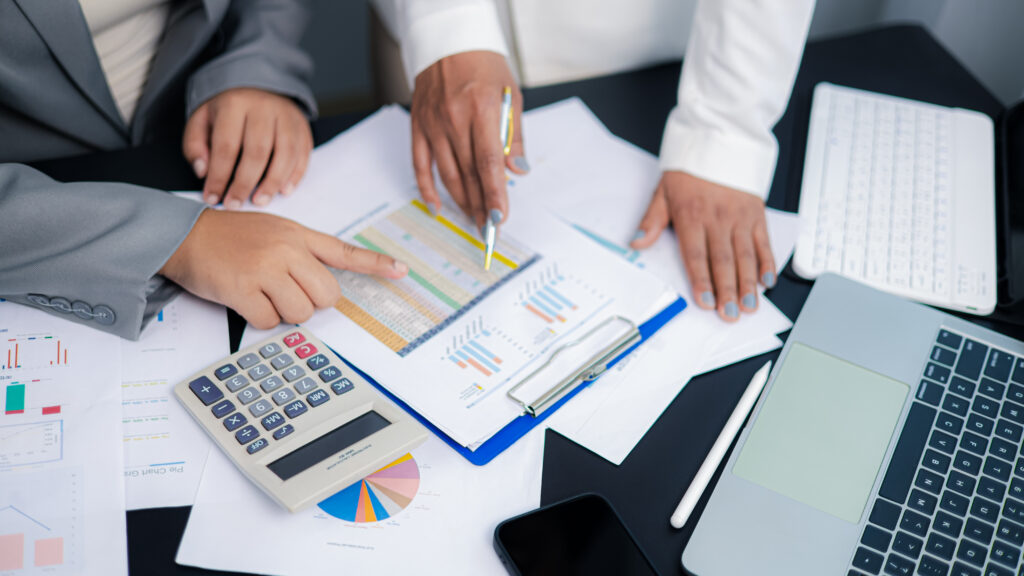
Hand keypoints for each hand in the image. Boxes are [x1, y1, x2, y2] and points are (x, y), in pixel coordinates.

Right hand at [160, 210, 407, 328]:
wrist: (185, 235)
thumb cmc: (230, 237)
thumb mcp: (273, 231)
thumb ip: (301, 253)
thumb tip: (323, 290)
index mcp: (298, 235)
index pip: (344, 251)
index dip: (375, 264)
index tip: (401, 271)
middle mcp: (287, 249)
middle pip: (326, 296)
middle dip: (311, 303)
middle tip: (287, 292)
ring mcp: (266, 268)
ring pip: (301, 312)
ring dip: (284, 313)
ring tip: (263, 293)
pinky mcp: (244, 289)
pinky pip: (271, 322)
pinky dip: (260, 319)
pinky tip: (246, 300)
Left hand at [183, 88, 312, 209]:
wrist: (258, 82)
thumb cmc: (227, 109)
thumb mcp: (201, 118)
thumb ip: (195, 144)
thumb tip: (203, 171)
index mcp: (234, 104)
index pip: (226, 146)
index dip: (219, 176)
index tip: (212, 197)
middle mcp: (264, 107)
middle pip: (257, 152)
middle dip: (245, 183)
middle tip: (235, 204)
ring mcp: (287, 116)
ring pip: (285, 154)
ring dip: (273, 182)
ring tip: (260, 201)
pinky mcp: (302, 125)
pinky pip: (303, 153)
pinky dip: (295, 175)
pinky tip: (284, 190)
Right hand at [411, 51, 528, 228]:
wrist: (448, 41)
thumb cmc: (485, 67)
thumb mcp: (511, 95)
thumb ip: (515, 136)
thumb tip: (518, 171)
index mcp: (482, 109)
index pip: (489, 162)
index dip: (495, 193)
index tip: (500, 218)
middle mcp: (454, 118)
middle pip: (467, 173)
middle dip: (479, 204)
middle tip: (488, 228)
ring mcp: (432, 124)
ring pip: (446, 173)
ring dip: (460, 201)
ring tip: (472, 220)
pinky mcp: (418, 126)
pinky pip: (420, 164)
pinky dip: (427, 189)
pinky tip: (437, 207)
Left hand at [631, 171, 775, 321]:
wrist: (719, 139)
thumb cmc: (689, 170)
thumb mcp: (663, 192)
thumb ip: (651, 221)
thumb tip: (636, 243)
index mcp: (692, 216)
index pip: (696, 255)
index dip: (702, 281)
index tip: (705, 302)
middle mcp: (718, 219)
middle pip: (724, 261)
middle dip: (728, 291)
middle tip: (731, 314)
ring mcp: (740, 218)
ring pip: (746, 256)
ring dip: (749, 283)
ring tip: (750, 305)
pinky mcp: (757, 214)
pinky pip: (764, 242)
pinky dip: (768, 262)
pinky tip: (767, 281)